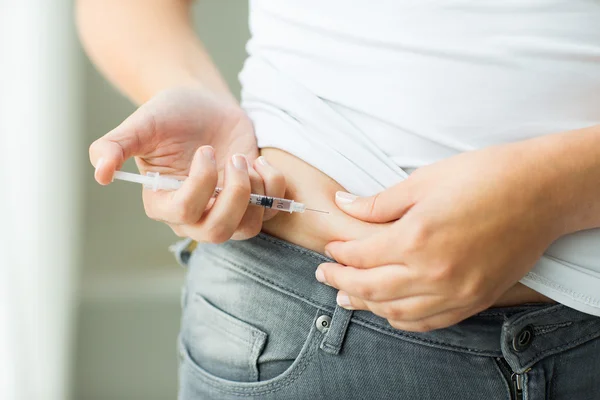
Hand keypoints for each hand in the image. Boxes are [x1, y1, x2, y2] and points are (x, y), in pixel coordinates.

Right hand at [89, 87, 284, 241]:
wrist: (203, 105)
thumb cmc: (171, 114)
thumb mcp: (141, 124)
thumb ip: (114, 145)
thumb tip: (100, 173)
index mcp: (163, 202)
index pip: (183, 213)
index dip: (201, 184)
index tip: (206, 150)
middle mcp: (194, 215)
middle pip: (217, 231)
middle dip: (234, 196)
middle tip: (234, 159)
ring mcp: (224, 210)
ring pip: (247, 228)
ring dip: (255, 193)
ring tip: (246, 161)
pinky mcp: (252, 200)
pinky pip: (270, 211)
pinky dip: (274, 187)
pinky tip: (260, 161)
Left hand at [316, 144, 560, 331]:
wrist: (542, 191)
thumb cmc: (485, 177)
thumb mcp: (425, 180)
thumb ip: (379, 202)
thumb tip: (344, 205)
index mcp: (415, 237)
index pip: (361, 256)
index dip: (339, 253)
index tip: (330, 248)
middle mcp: (433, 272)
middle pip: (370, 288)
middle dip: (341, 281)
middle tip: (324, 274)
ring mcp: (456, 292)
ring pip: (396, 311)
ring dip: (366, 304)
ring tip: (347, 296)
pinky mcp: (475, 300)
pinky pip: (428, 322)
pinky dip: (401, 319)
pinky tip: (388, 310)